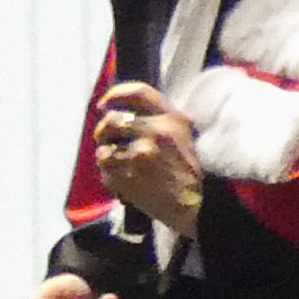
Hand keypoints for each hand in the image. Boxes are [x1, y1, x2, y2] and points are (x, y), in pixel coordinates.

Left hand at [92, 81, 202, 228]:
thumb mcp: (183, 134)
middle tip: (110, 140)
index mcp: (172, 119)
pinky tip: (125, 178)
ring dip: (107, 153)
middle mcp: (154, 132)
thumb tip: (120, 104)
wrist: (195, 206)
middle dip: (105, 130)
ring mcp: (137, 155)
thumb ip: (157, 116)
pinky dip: (110, 172)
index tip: (105, 104)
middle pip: (112, 120)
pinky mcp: (124, 175)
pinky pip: (104, 167)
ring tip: (122, 163)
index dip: (115, 94)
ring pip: (103, 146)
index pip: (138, 93)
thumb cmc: (187, 169)